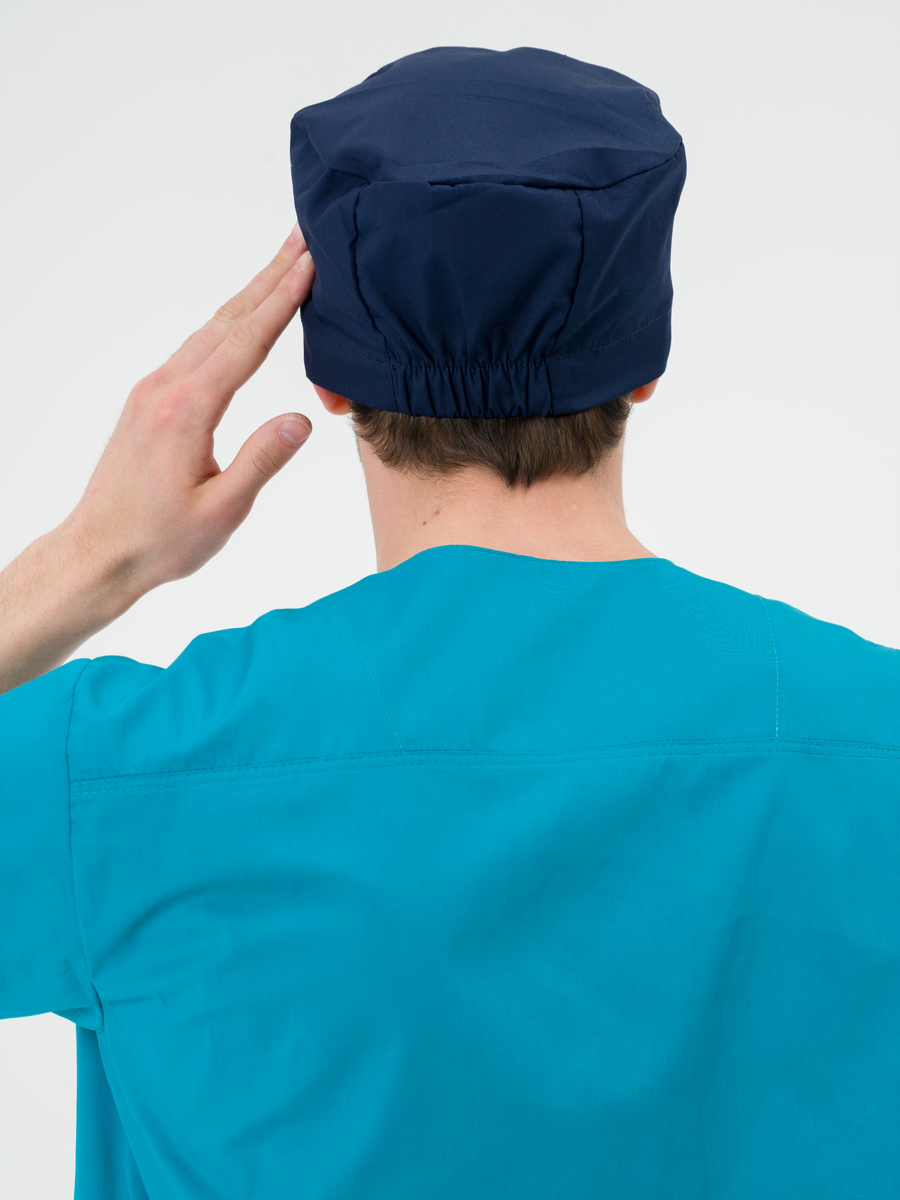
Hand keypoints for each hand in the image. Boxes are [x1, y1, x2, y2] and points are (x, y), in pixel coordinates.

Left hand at [0, 225, 315, 693]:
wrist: (99, 551)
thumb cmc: (160, 540)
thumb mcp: (223, 510)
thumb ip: (263, 460)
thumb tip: (303, 417)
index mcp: (187, 411)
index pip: (247, 343)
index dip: (282, 301)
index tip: (310, 262)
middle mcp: (166, 388)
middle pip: (228, 320)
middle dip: (270, 277)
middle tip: (303, 237)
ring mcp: (153, 390)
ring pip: (210, 329)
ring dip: (250, 294)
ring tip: (282, 265)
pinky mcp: (149, 400)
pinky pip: (196, 348)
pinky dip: (228, 323)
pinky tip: (242, 317)